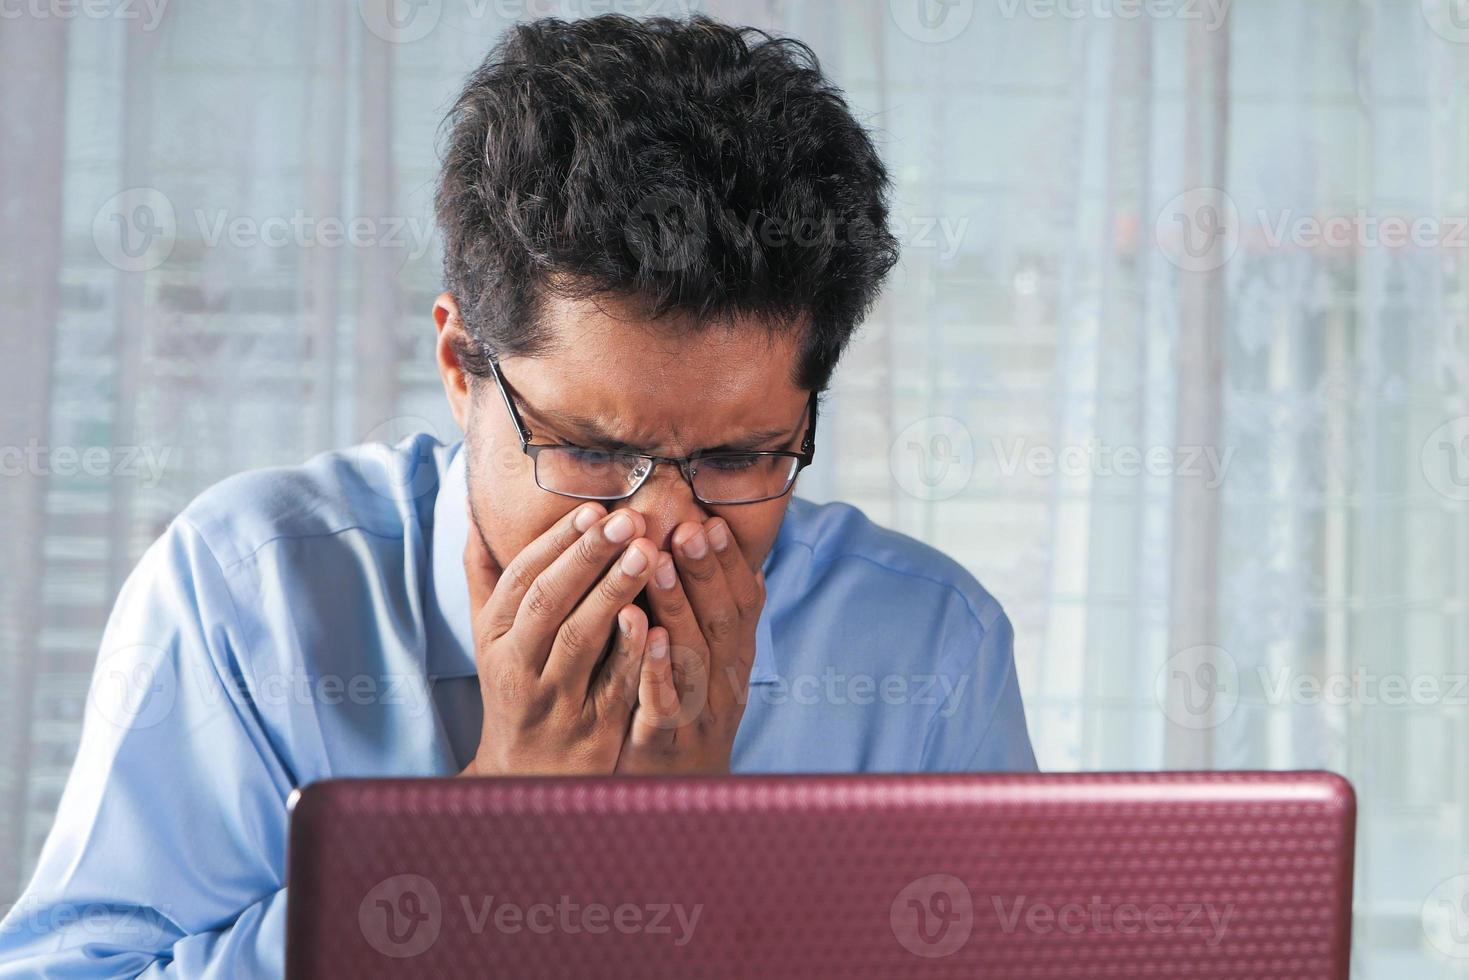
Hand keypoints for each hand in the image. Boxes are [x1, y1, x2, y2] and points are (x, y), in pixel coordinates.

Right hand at [459, 500, 657, 775]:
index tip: (592, 510)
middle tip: (627, 520)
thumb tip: (475, 510)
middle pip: (550, 602)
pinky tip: (655, 619)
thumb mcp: (490, 637)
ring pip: (581, 639)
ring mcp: (556, 699)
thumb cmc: (515, 689)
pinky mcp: (593, 729)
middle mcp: (519, 667)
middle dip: (588, 557)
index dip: (556, 543)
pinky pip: (613, 685)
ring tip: (648, 553)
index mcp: (496, 637)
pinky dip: (632, 652)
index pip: (523, 579)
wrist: (525, 778)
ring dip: (613, 593)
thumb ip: (486, 576)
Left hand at [616, 516, 765, 773]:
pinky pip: (668, 703)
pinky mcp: (668, 744)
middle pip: (721, 621)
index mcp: (734, 660)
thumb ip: (713, 619)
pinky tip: (647, 636)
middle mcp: (726, 684)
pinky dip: (660, 668)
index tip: (711, 520)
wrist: (676, 801)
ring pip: (695, 655)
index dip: (728, 563)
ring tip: (654, 562)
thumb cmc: (683, 718)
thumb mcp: (707, 667)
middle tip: (687, 526)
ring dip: (677, 605)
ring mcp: (701, 716)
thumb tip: (734, 560)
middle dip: (705, 571)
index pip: (740, 604)